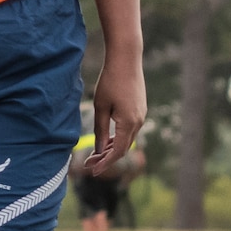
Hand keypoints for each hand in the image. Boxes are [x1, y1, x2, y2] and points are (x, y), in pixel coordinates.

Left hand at [83, 61, 146, 177]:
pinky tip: (106, 139)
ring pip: (126, 140)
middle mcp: (138, 121)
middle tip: (89, 164)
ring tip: (96, 154)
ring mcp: (141, 115)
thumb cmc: (110, 81)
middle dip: (106, 158)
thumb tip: (98, 149)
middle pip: (123, 148)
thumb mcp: (101, 106)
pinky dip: (117, 138)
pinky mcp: (140, 110)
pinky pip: (129, 130)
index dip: (105, 163)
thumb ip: (100, 130)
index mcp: (128, 123)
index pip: (117, 151)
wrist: (126, 59)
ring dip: (112, 148)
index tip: (92, 171)